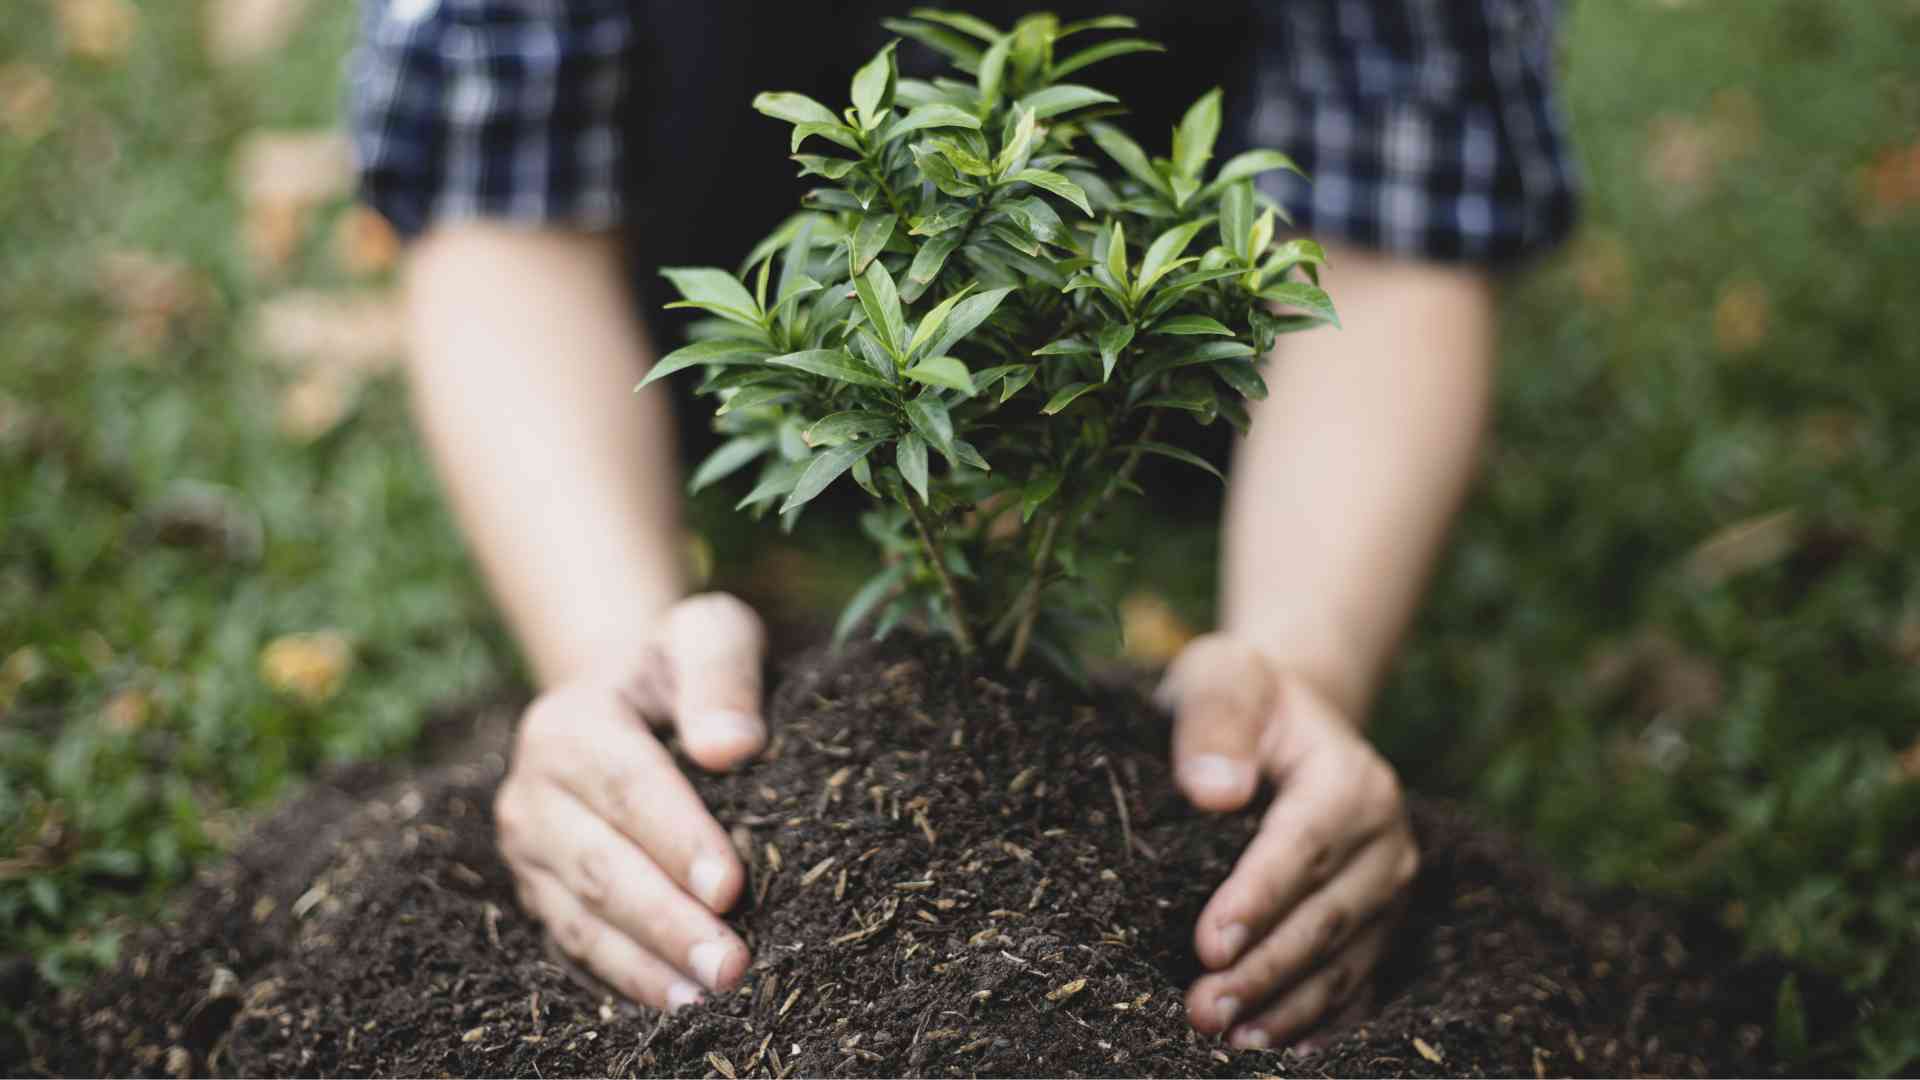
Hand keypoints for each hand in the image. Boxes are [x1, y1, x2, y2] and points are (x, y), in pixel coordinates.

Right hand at [494, 593, 766, 1012]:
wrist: (632, 694)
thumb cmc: (684, 665)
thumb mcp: (709, 634)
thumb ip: (722, 671)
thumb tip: (732, 746)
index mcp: (567, 721)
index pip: (625, 785)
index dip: (677, 838)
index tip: (731, 885)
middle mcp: (532, 789)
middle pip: (598, 863)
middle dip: (665, 918)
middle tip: (731, 963)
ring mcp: (529, 850)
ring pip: (582, 916)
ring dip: (646, 962)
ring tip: (710, 996)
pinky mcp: (541, 892)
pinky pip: (578, 945)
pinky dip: (627, 977)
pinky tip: (679, 1003)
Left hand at [1158, 634, 1418, 1050]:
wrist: (1286, 718)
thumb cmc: (1242, 697)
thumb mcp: (1221, 679)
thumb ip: (1215, 723)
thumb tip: (1213, 791)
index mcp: (1351, 778)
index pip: (1305, 846)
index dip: (1258, 899)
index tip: (1208, 944)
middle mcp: (1386, 838)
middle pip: (1327, 916)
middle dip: (1265, 971)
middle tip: (1202, 1011)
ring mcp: (1389, 887)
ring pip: (1344, 961)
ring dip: (1288, 1008)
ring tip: (1226, 1040)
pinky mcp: (1378, 923)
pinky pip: (1355, 982)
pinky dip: (1317, 1020)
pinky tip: (1273, 1047)